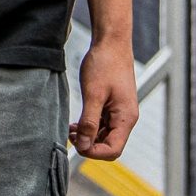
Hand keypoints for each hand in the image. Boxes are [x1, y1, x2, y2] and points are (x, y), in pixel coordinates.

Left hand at [71, 39, 138, 160]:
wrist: (111, 43)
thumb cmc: (104, 65)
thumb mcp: (93, 94)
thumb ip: (89, 122)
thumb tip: (82, 145)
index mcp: (126, 118)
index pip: (113, 150)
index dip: (93, 152)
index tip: (75, 144)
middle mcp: (126, 118)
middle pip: (109, 146)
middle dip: (89, 145)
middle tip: (70, 135)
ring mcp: (120, 113)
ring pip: (105, 136)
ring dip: (88, 136)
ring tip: (70, 129)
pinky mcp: (113, 106)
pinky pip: (103, 125)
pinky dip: (90, 127)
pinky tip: (76, 123)